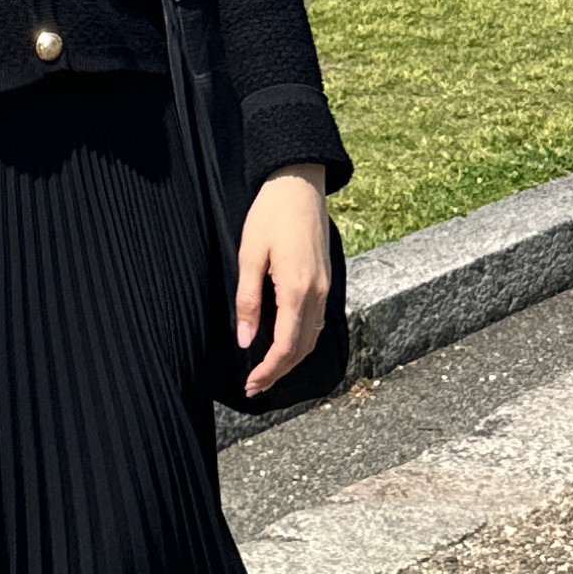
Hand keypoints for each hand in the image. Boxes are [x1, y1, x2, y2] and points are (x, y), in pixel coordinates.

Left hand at [235, 164, 329, 399]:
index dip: (269, 371)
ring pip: (313, 338)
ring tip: (268, 372)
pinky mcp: (326, 281)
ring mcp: (326, 288)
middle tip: (255, 387)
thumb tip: (246, 340)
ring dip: (292, 360)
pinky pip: (318, 322)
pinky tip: (287, 344)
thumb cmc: (270, 216)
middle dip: (279, 373)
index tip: (251, 385)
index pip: (286, 346)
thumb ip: (248, 300)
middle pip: (302, 349)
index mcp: (297, 290)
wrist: (299, 185)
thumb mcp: (249, 255)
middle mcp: (317, 295)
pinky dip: (304, 342)